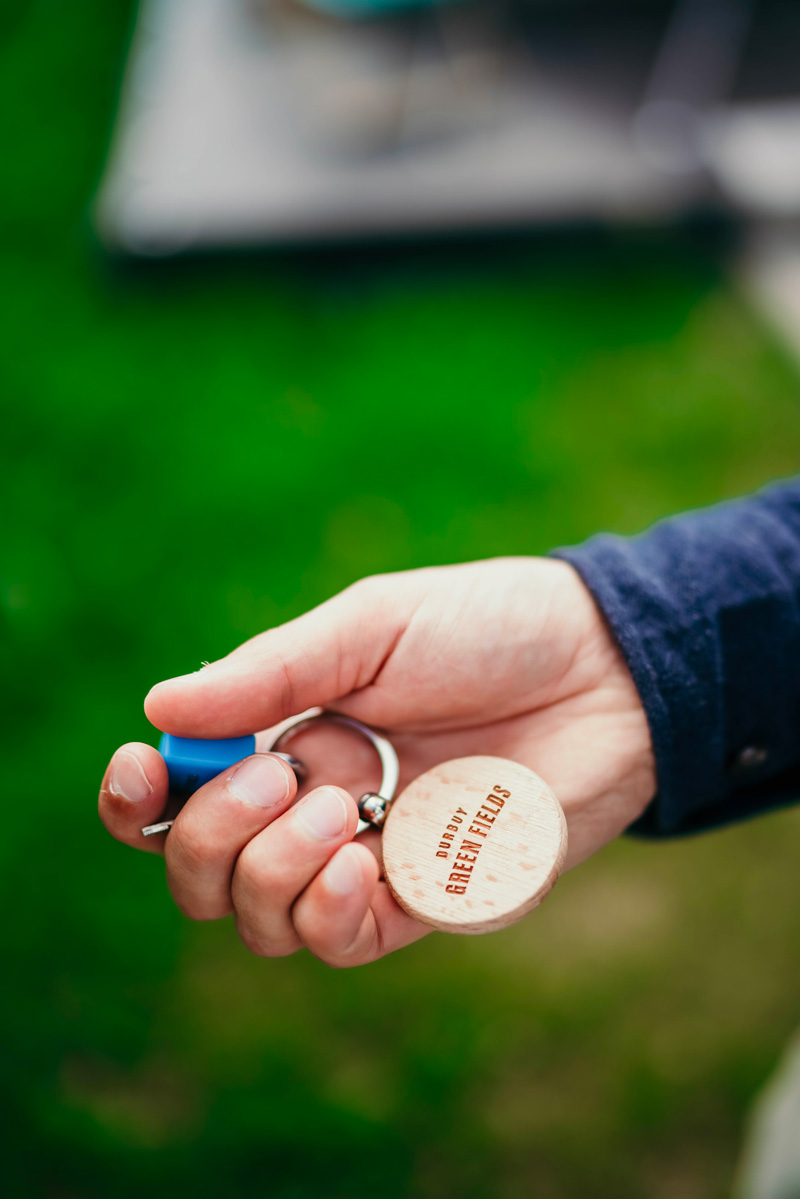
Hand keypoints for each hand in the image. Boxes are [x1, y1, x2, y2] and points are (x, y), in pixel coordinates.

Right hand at [99, 559, 655, 966]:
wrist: (605, 668)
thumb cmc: (488, 629)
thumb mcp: (370, 629)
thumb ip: (271, 673)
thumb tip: (159, 708)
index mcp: (288, 732)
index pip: (183, 794)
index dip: (140, 800)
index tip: (140, 770)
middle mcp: (314, 805)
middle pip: (204, 873)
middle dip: (210, 837)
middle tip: (277, 776)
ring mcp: (369, 858)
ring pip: (262, 922)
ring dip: (269, 872)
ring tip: (335, 807)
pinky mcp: (430, 900)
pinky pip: (342, 942)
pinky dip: (327, 913)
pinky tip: (362, 861)